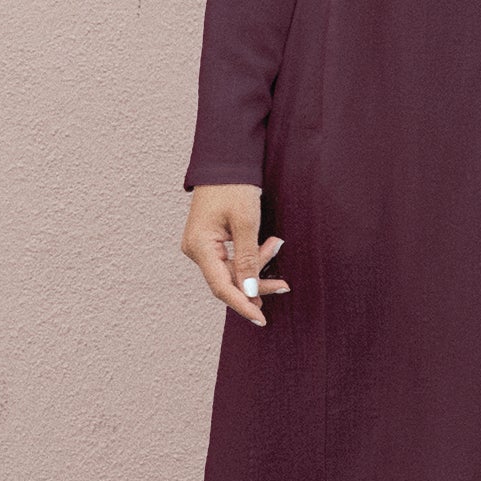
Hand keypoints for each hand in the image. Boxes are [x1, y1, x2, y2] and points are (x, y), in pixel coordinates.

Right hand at [181, 183, 290, 326]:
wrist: (225, 162)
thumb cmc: (234, 187)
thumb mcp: (246, 222)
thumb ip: (248, 258)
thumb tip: (249, 291)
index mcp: (200, 246)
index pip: (221, 287)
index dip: (242, 305)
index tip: (261, 319)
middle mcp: (196, 250)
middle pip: (228, 281)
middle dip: (256, 281)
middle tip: (284, 282)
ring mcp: (201, 247)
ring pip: (232, 271)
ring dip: (256, 264)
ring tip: (276, 244)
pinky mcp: (210, 242)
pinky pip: (231, 260)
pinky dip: (250, 257)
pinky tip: (268, 246)